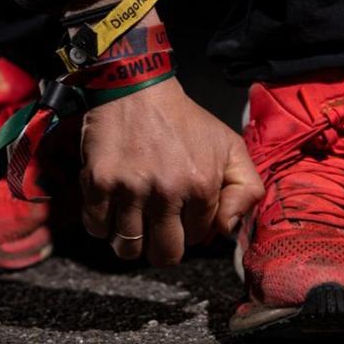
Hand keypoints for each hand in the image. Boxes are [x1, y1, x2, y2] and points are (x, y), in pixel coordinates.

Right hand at [79, 77, 262, 265]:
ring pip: (128, 248)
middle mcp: (166, 191)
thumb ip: (246, 189)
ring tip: (133, 223)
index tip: (182, 212)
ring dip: (130, 241)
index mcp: (201, 185)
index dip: (189, 228)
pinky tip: (112, 210)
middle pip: (164, 254)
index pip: (196, 238)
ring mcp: (129, 189)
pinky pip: (97, 228)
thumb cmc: (184, 119)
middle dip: (163, 248)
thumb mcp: (230, 146)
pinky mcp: (98, 182)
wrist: (137, 88)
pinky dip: (102, 226)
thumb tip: (229, 229)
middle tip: (157, 230)